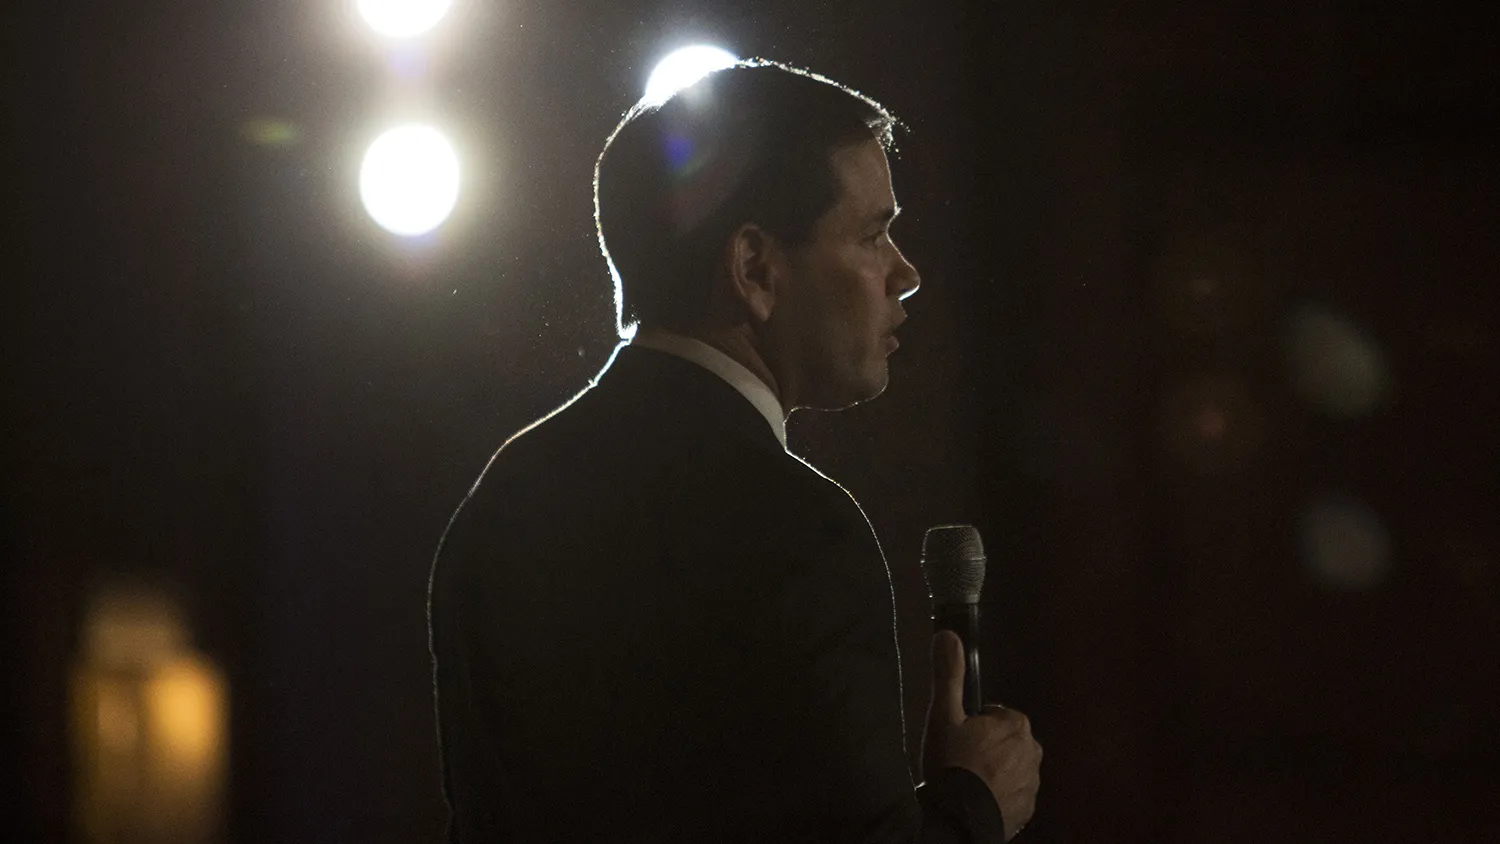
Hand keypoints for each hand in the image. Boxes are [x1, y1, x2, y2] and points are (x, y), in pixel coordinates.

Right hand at [924, 630, 1041, 840]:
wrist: (959, 819)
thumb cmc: (952, 764)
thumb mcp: (944, 715)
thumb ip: (949, 674)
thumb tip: (947, 634)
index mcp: (1016, 724)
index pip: (997, 715)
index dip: (975, 724)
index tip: (960, 737)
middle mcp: (1033, 751)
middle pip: (1007, 741)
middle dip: (988, 747)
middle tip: (961, 759)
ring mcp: (1033, 783)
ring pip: (1012, 767)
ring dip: (995, 771)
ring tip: (968, 781)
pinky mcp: (1028, 809)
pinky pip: (1014, 794)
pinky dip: (1000, 794)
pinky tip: (978, 798)